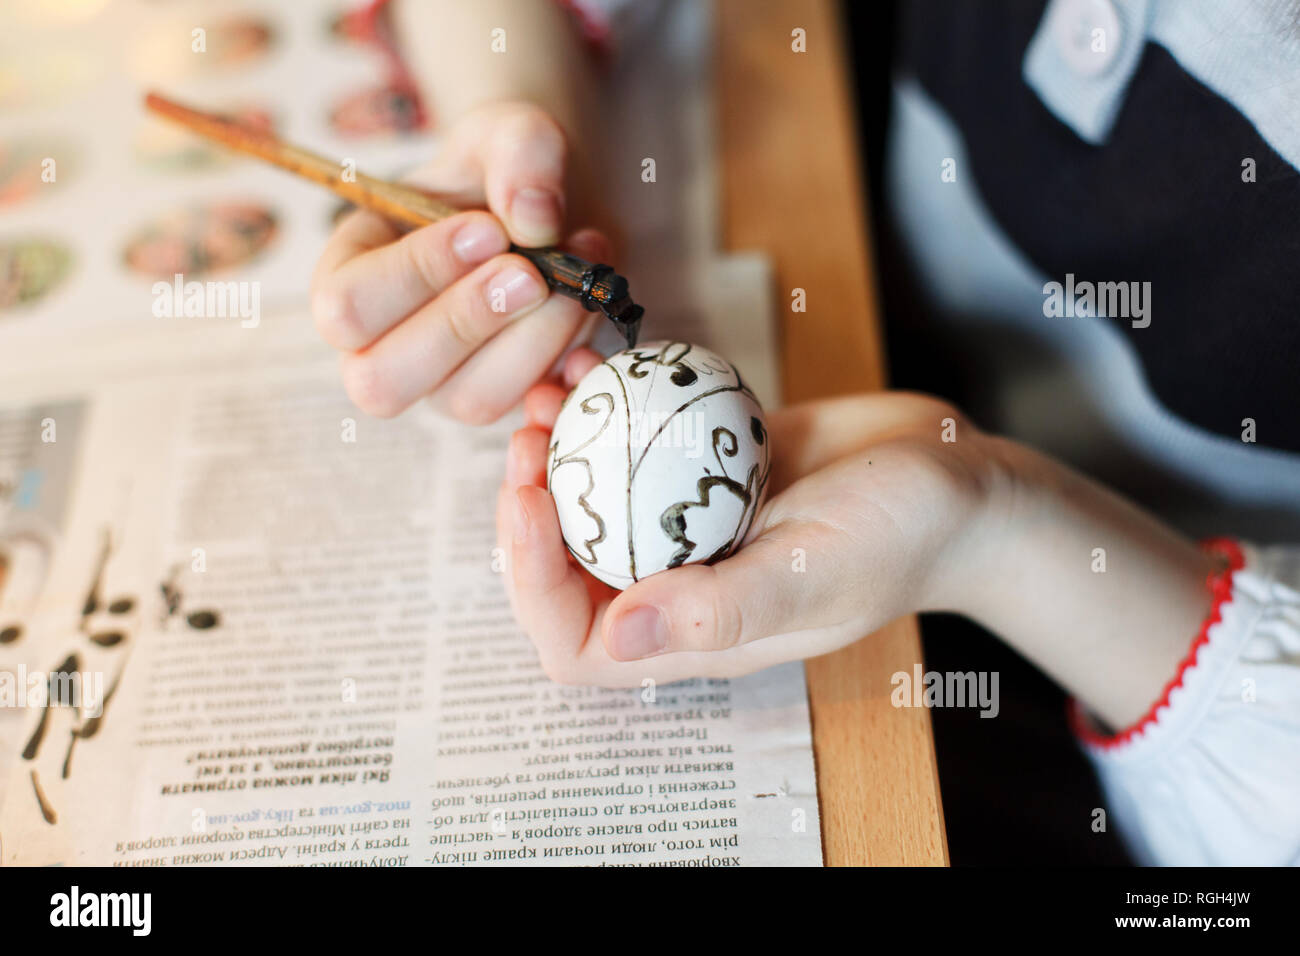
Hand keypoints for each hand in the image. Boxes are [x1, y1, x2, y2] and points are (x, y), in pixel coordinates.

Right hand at [310, 101, 613, 423]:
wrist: (558, 209)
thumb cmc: (508, 170)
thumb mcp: (512, 131)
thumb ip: (521, 152)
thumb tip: (532, 219)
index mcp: (352, 270)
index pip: (346, 307)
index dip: (415, 275)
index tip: (487, 229)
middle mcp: (382, 343)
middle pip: (382, 381)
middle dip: (465, 323)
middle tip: (529, 273)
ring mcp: (441, 383)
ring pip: (466, 401)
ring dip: (531, 343)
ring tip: (572, 278)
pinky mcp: (502, 398)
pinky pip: (528, 406)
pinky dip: (567, 364)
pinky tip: (588, 310)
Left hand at [497, 351, 1011, 685]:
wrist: (956, 475)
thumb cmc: (903, 536)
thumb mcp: (818, 572)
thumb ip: (723, 608)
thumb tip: (616, 634)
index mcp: (697, 633)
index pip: (578, 643)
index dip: (531, 582)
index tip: (532, 498)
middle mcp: (680, 584)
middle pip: (565, 569)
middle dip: (530, 507)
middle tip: (530, 433)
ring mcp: (690, 525)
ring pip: (592, 501)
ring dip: (559, 450)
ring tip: (552, 388)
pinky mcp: (705, 469)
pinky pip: (634, 446)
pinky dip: (605, 408)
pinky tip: (595, 361)